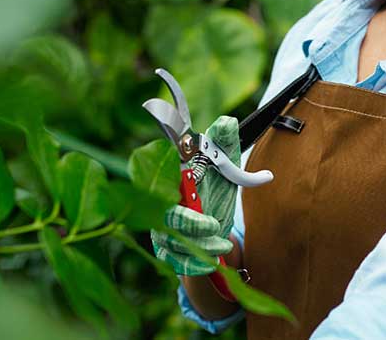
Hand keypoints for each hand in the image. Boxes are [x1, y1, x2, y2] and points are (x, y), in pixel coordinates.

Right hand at [150, 115, 240, 275]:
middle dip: (189, 222)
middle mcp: (159, 202)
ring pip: (172, 240)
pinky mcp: (165, 251)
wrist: (215, 233)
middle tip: (214, 226)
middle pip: (164, 213)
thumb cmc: (214, 193)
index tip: (186, 180)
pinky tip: (213, 260)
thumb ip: (224, 146)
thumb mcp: (224, 169)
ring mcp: (159, 228)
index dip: (167, 175)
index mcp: (170, 178)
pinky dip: (196, 263)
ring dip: (201, 245)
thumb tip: (227, 122)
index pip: (159, 173)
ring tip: (223, 243)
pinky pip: (175, 260)